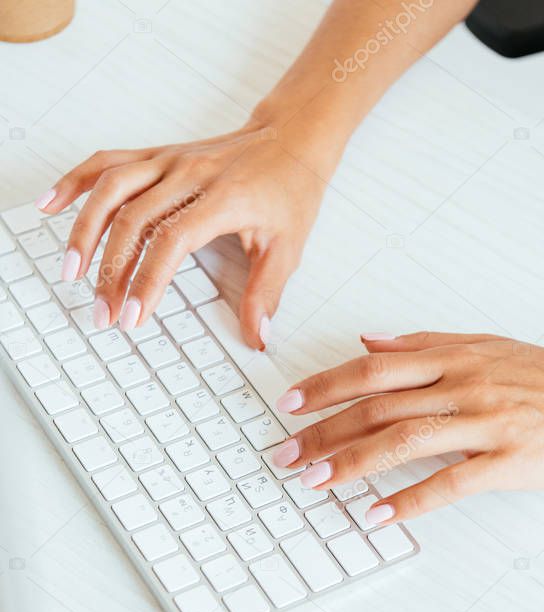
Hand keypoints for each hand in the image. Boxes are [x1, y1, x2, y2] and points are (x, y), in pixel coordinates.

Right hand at [36, 118, 328, 348]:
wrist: (290, 141)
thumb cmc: (288, 192)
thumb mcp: (287, 248)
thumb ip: (266, 294)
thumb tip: (256, 337)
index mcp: (222, 198)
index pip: (172, 240)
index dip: (148, 280)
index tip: (133, 315)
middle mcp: (188, 173)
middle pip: (133, 219)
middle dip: (111, 271)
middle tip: (103, 312)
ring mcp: (168, 161)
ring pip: (111, 188)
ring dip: (84, 229)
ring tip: (69, 271)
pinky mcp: (156, 155)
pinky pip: (107, 162)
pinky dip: (76, 182)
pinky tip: (52, 205)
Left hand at [271, 331, 543, 522]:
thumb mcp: (488, 345)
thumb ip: (426, 344)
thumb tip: (373, 342)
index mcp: (454, 356)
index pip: (373, 370)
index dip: (326, 387)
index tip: (290, 405)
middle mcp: (463, 384)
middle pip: (376, 407)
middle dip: (323, 432)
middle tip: (286, 454)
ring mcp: (485, 422)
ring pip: (402, 441)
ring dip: (351, 464)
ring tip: (315, 483)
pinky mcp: (506, 460)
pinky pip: (448, 482)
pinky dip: (408, 500)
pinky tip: (377, 515)